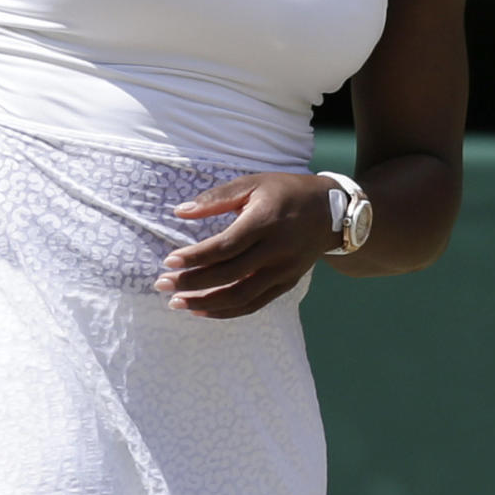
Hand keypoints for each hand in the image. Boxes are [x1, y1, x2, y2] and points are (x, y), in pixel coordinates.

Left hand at [153, 170, 339, 318]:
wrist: (331, 212)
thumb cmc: (285, 191)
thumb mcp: (252, 183)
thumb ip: (216, 198)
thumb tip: (180, 212)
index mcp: (265, 221)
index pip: (225, 246)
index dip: (195, 257)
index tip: (169, 262)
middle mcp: (276, 250)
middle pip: (229, 274)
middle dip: (192, 283)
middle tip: (162, 285)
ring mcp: (283, 271)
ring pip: (241, 296)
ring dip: (206, 303)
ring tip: (177, 304)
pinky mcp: (287, 283)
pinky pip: (255, 304)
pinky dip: (228, 311)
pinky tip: (203, 310)